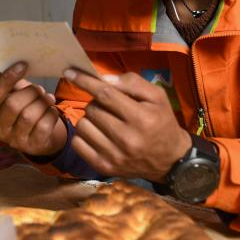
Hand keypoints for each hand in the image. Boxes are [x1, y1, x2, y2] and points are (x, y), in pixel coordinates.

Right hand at [0, 62, 67, 155]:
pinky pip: (44, 126)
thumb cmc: (25, 109)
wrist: (39, 136)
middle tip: (39, 89)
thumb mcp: (15, 96)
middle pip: (13, 104)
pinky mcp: (33, 146)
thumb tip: (2, 64)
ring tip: (48, 99)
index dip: (9, 77)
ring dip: (42, 103)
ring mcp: (15, 140)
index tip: (23, 64)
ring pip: (29, 115)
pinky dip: (51, 114)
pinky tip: (52, 110)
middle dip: (30, 93)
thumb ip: (9, 82)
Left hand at [63, 69, 190, 181]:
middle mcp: (127, 139)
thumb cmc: (162, 122)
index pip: (106, 94)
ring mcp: (114, 156)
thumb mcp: (157, 97)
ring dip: (89, 118)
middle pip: (93, 109)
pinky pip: (78, 143)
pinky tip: (97, 133)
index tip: (70, 72)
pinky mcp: (104, 167)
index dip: (86, 81)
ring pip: (83, 125)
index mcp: (142, 118)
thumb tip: (102, 78)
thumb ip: (132, 82)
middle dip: (96, 102)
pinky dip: (83, 135)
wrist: (170, 160)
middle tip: (107, 106)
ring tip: (104, 120)